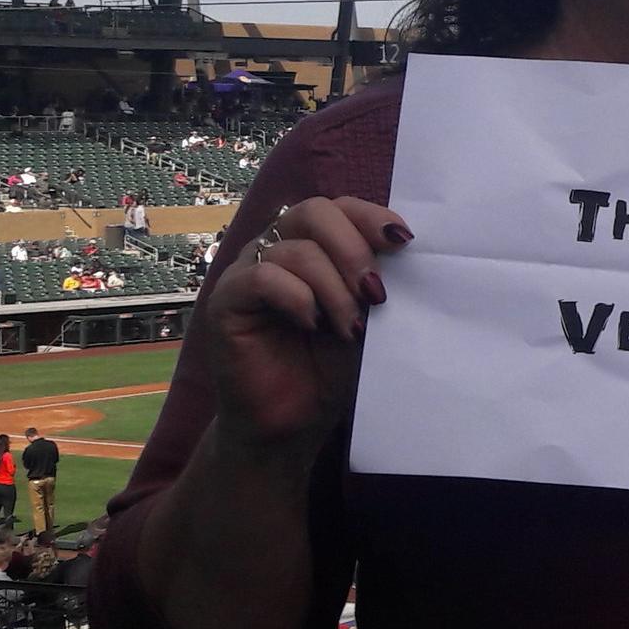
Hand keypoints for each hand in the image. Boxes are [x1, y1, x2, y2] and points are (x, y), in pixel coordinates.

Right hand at [201, 195, 412, 448]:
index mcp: (313, 246)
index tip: (402, 242)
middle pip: (313, 212)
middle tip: (374, 292)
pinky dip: (297, 297)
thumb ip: (375, 282)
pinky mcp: (225, 301)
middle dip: (353, 249)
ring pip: (294, 250)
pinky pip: (261, 277)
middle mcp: (277, 249)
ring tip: (350, 328)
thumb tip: (402, 251)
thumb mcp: (366, 319)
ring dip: (333, 287)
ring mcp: (248, 272)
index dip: (371, 216)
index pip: (339, 207)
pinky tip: (312, 324)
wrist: (294, 422)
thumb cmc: (330, 367)